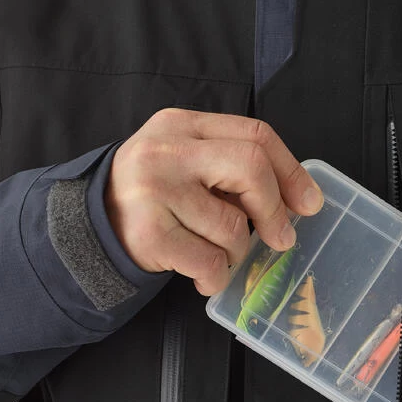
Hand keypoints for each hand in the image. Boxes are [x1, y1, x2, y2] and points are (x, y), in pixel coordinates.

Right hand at [103, 107, 323, 295]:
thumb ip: (236, 169)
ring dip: (237, 252)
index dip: (292, 172)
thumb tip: (302, 201)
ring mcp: (155, 191)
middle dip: (274, 210)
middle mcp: (168, 150)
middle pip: (251, 168)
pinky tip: (205, 275)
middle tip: (281, 238)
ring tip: (217, 253)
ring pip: (233, 227)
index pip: (256, 135)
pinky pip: (211, 261)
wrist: (91, 228)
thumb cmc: (156, 197)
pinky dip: (218, 276)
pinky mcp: (150, 234)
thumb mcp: (189, 163)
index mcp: (184, 125)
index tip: (310, 204)